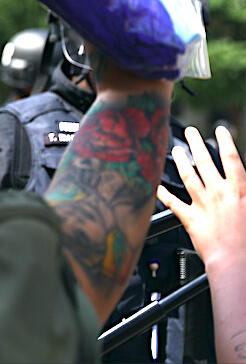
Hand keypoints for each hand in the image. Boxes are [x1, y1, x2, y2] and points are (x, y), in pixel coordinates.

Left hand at [157, 126, 245, 270]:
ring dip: (180, 161)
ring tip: (175, 149)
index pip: (231, 159)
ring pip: (188, 176)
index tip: (219, 129)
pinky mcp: (191, 219)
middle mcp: (219, 193)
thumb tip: (243, 186)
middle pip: (205, 161)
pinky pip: (174, 203)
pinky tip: (156, 186)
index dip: (226, 142)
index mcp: (239, 190)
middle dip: (197, 143)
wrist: (237, 263)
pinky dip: (163, 194)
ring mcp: (203, 204)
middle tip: (189, 130)